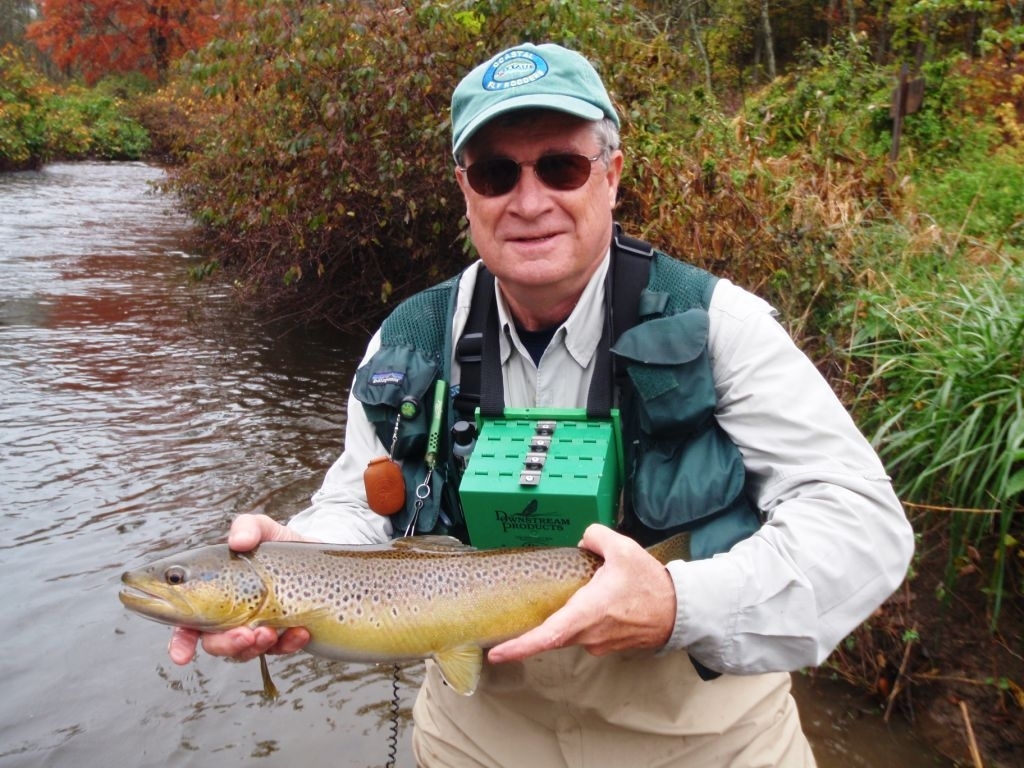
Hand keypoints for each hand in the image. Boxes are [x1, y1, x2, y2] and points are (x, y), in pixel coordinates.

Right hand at [167, 513, 314, 664]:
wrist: (314, 552)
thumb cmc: (277, 543)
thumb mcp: (264, 529)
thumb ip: (248, 527)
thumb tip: (238, 541)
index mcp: (211, 594)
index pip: (187, 624)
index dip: (180, 643)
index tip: (181, 656)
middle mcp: (228, 617)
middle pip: (215, 644)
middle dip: (227, 645)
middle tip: (245, 634)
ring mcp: (254, 628)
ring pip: (245, 652)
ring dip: (256, 647)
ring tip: (270, 631)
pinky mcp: (281, 635)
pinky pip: (280, 649)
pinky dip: (289, 644)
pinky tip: (300, 632)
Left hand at [487, 524, 676, 662]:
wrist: (680, 611)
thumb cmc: (650, 584)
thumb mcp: (623, 548)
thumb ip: (596, 536)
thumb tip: (583, 539)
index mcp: (587, 613)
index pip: (548, 635)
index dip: (520, 647)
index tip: (497, 654)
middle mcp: (590, 634)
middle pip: (552, 635)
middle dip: (532, 632)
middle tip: (511, 630)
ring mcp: (599, 643)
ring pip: (569, 632)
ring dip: (565, 618)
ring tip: (578, 596)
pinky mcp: (607, 645)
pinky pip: (585, 633)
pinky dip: (581, 620)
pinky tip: (592, 602)